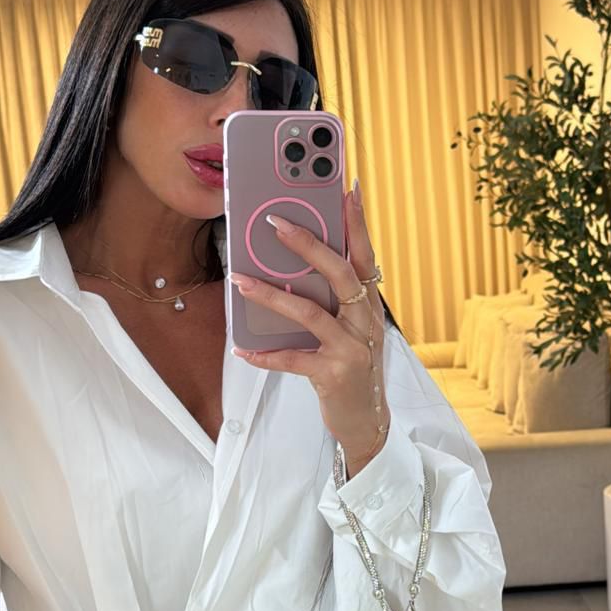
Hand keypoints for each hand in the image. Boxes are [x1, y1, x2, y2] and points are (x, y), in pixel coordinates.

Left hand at [229, 182, 389, 472]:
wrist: (367, 422)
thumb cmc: (352, 369)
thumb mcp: (350, 330)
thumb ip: (332, 302)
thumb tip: (291, 269)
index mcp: (370, 305)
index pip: (365, 255)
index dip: (358, 222)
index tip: (348, 189)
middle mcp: (366, 322)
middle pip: (340, 273)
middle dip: (308, 244)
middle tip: (276, 223)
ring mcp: (353, 349)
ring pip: (311, 312)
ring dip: (271, 295)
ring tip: (240, 281)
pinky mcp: (334, 375)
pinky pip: (294, 359)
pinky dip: (266, 355)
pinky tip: (243, 350)